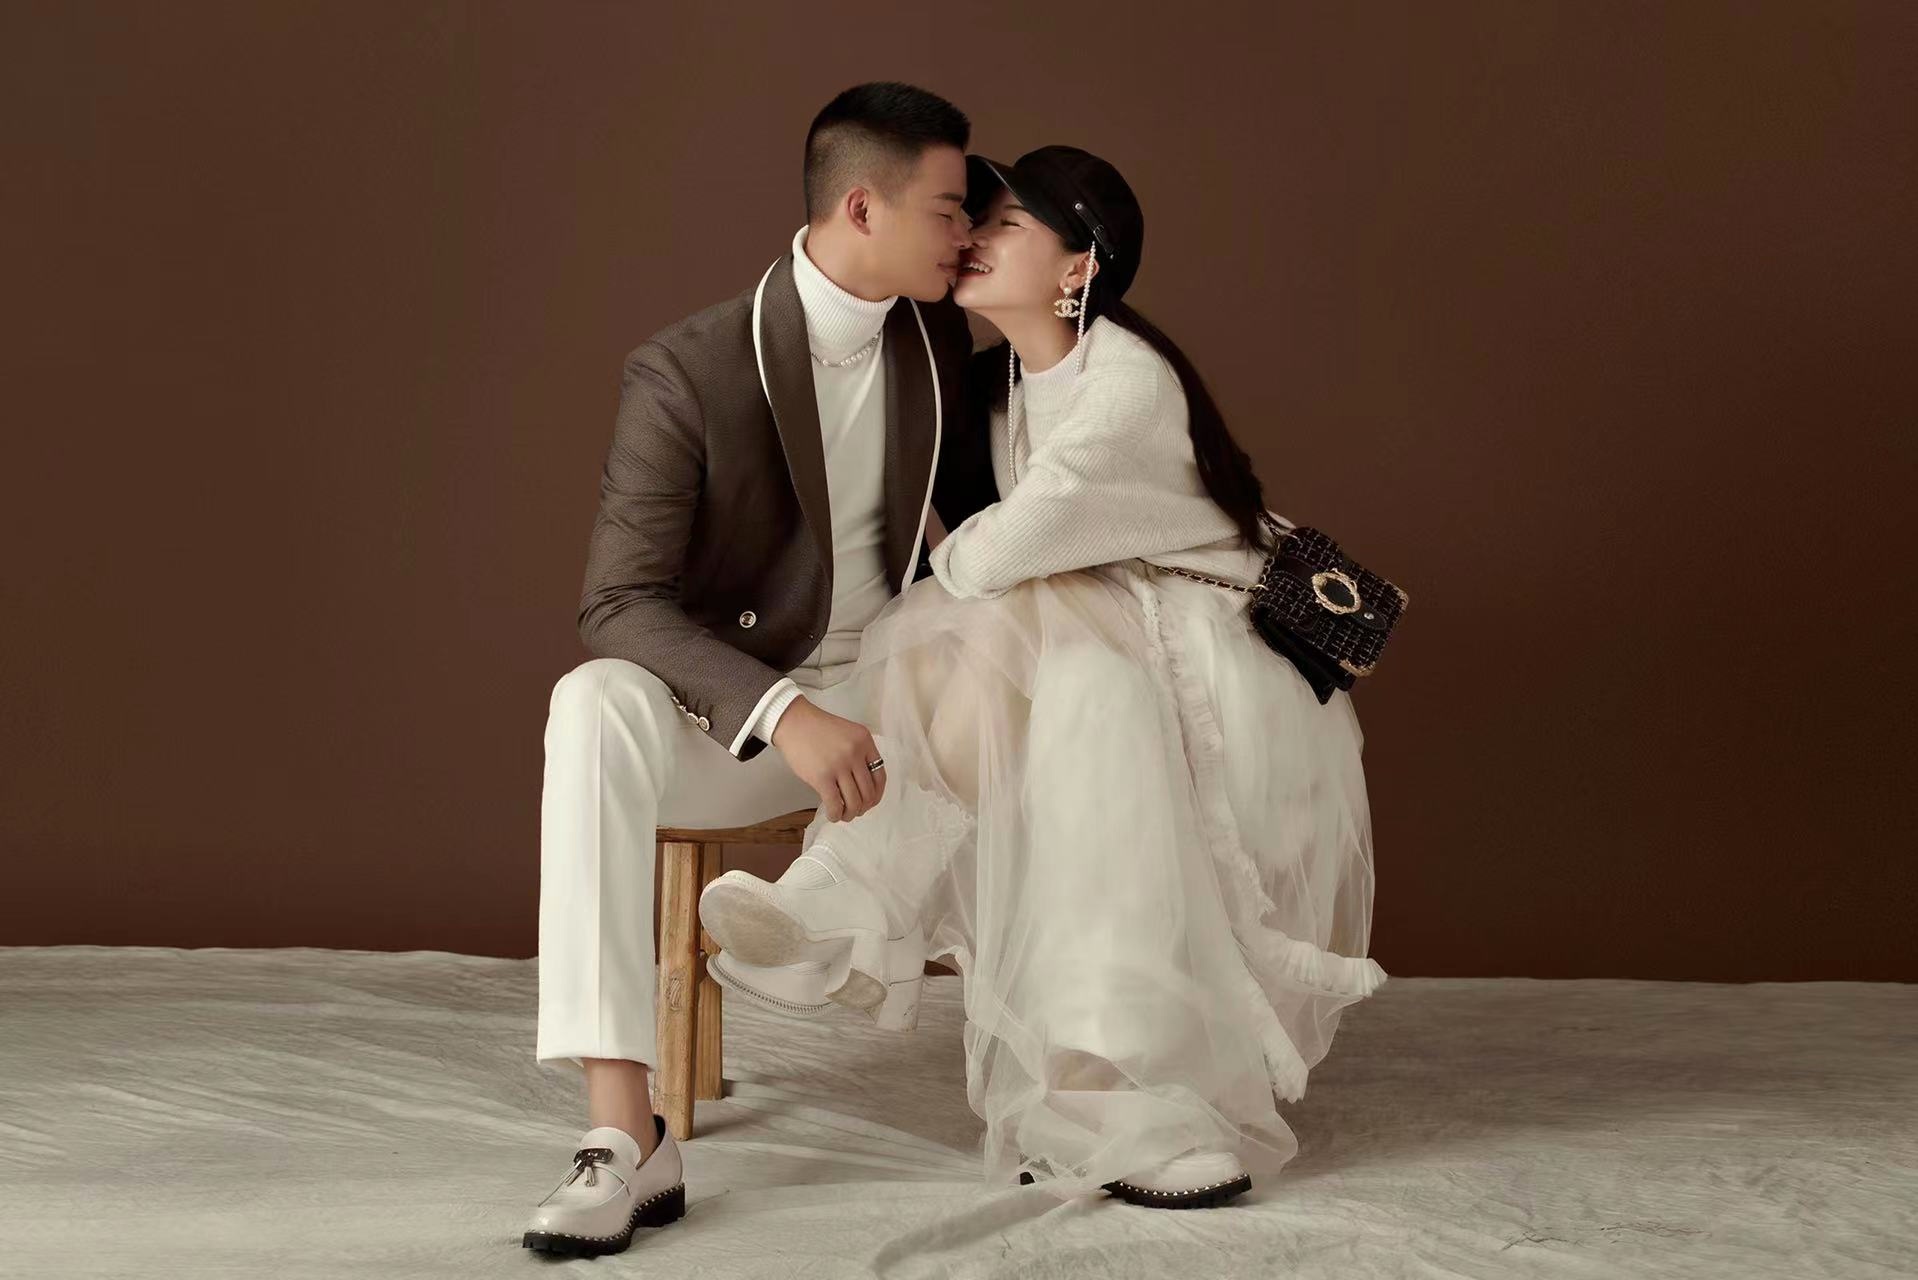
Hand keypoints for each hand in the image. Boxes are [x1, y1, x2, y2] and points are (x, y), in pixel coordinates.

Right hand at [770, 698, 885, 821]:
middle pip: (868, 793)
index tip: (870, 802)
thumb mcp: (848, 734)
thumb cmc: (818, 729)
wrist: (793, 722)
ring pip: (854, 802)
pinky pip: (835, 804)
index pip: (880, 776)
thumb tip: (862, 786)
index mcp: (865, 741)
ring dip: (850, 814)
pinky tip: (832, 815)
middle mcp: (856, 753)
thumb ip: (859, 754)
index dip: (877, 794)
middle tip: (854, 811)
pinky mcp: (822, 777)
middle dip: (863, 808)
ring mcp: (839, 765)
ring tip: (843, 815)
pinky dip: (836, 815)